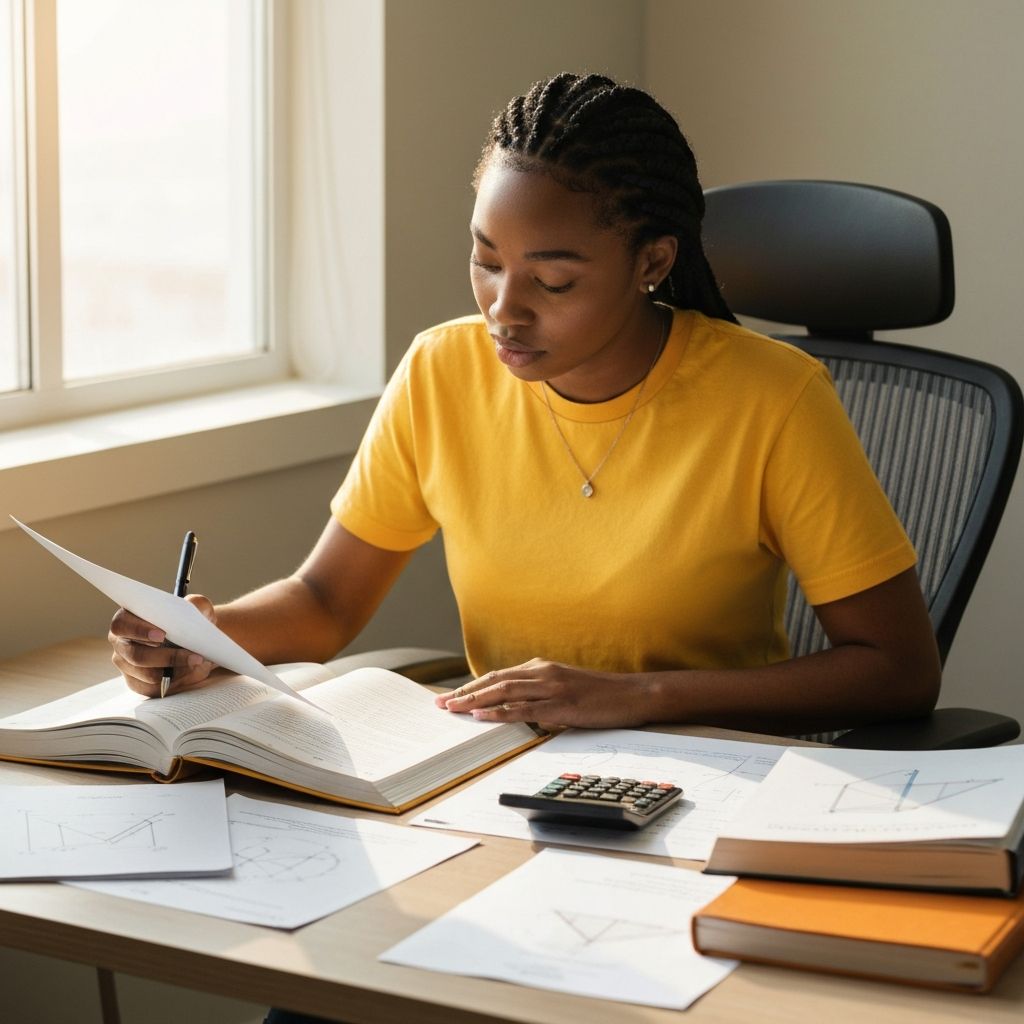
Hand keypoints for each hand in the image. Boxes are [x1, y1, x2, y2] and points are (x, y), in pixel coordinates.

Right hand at [108, 595, 216, 697]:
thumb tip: (193, 606)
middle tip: (190, 655)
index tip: (162, 635)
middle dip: (164, 656)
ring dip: (173, 668)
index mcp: (128, 618)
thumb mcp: (198, 608)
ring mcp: (125, 663)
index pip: (122, 624)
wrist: (196, 643)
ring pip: (145, 672)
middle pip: (134, 653)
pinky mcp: (136, 682)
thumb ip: (196, 603)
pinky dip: (171, 682)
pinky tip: (187, 673)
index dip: (139, 630)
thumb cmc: (190, 621)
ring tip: (196, 661)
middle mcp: (121, 642)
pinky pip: (150, 687)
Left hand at [434, 658, 653, 728]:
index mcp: (541, 667)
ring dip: (474, 700)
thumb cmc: (599, 694)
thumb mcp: (563, 687)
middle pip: (494, 680)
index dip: (471, 686)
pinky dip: (500, 712)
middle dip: (464, 692)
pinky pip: (524, 709)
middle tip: (440, 704)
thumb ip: (538, 693)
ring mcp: (552, 687)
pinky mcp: (562, 705)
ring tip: (452, 709)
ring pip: (504, 691)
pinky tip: (482, 716)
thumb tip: (513, 707)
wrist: (632, 694)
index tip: (450, 696)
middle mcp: (543, 672)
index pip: (497, 675)